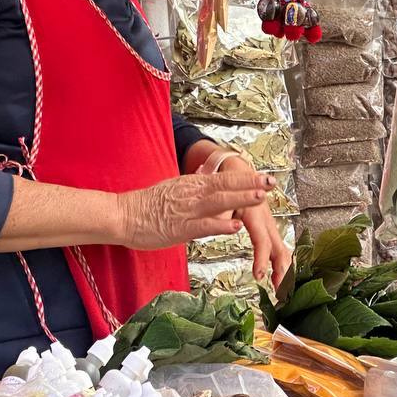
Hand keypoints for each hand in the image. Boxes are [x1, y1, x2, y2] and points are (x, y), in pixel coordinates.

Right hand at [115, 171, 277, 251]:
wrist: (123, 214)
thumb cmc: (148, 204)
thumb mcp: (174, 186)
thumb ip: (195, 180)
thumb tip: (210, 168)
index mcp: (192, 184)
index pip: (224, 177)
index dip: (246, 176)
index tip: (266, 176)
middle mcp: (192, 194)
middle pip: (225, 185)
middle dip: (250, 183)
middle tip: (272, 182)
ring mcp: (187, 210)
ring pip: (218, 202)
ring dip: (240, 199)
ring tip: (260, 197)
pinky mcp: (180, 228)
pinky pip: (203, 225)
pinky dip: (220, 224)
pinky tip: (235, 224)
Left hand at [219, 155, 292, 286]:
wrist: (238, 171)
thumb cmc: (227, 186)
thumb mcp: (222, 198)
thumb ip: (223, 214)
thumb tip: (227, 226)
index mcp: (255, 214)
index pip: (261, 241)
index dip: (262, 259)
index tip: (259, 276)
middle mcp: (266, 220)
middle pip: (279, 248)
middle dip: (283, 271)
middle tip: (281, 292)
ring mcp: (270, 224)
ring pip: (282, 249)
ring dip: (285, 270)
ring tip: (283, 290)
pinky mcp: (269, 228)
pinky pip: (279, 247)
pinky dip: (283, 263)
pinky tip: (283, 278)